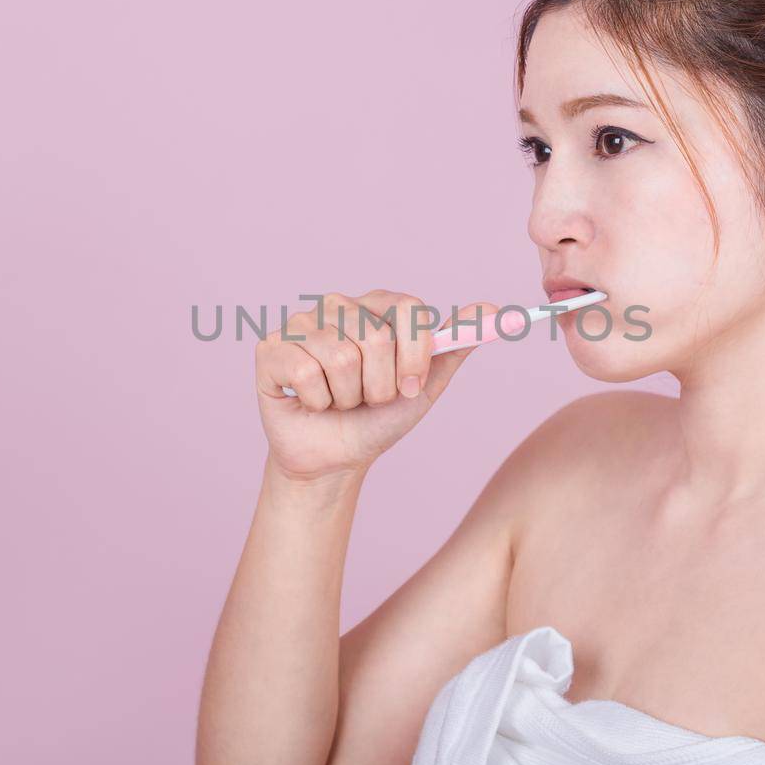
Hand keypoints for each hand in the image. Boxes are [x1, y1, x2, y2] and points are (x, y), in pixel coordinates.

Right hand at [254, 290, 511, 480]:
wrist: (336, 458)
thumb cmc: (378, 418)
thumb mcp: (424, 385)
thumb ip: (454, 346)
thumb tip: (493, 311)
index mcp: (377, 305)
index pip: (409, 309)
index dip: (413, 356)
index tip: (408, 388)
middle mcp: (338, 305)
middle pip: (374, 339)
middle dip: (378, 386)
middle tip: (366, 397)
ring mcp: (301, 323)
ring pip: (341, 358)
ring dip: (347, 397)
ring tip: (338, 401)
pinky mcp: (270, 348)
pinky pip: (306, 371)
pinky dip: (316, 400)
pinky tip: (310, 401)